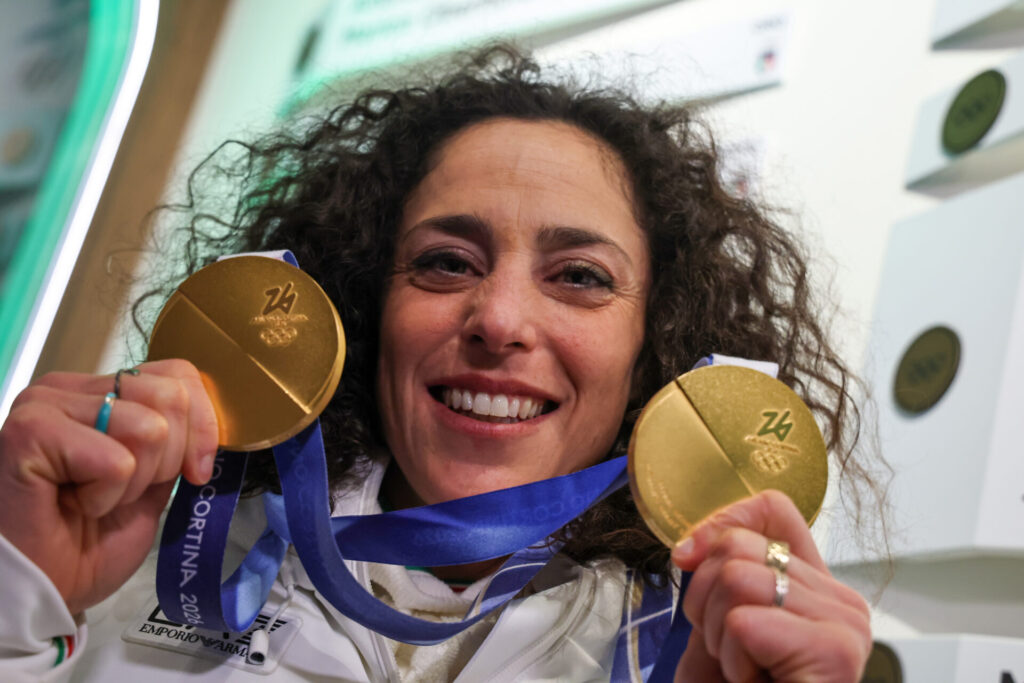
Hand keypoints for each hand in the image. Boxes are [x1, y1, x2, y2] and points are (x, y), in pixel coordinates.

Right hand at [0, 359, 217, 613]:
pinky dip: (106, 497)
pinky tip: (71, 506)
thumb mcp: (153, 481)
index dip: (202, 426)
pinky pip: (116, 461)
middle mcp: (67, 387)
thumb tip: (218, 422)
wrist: (43, 592)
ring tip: (92, 501)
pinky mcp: (30, 432)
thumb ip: (178, 441)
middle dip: (165, 461)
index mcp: (98, 390)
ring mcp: (44, 404)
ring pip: (149, 428)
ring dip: (133, 483)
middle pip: (170, 396)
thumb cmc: (87, 542)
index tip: (194, 473)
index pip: (178, 374)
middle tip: (121, 494)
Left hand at [671, 490, 870, 682]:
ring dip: (718, 636)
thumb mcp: (717, 628)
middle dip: (706, 601)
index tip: (688, 557)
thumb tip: (692, 545)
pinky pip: (744, 621)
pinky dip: (730, 660)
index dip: (720, 521)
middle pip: (739, 546)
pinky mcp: (833, 651)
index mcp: (815, 589)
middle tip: (729, 652)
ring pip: (736, 579)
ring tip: (743, 672)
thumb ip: (716, 577)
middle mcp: (841, 602)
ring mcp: (844, 626)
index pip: (774, 509)